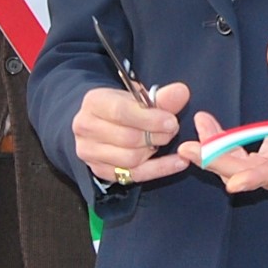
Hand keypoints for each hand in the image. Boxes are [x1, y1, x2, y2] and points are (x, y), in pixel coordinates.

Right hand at [74, 82, 190, 186]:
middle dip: (156, 135)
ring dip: (154, 151)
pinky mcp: (100, 171)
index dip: (149, 118)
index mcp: (94, 103)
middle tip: (172, 129)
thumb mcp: (138, 95)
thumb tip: (181, 93)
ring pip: (130, 159)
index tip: (171, 120)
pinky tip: (178, 162)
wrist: (101, 121)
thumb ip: (160, 96)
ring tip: (165, 140)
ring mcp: (90, 152)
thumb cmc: (122, 106)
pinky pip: (135, 175)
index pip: (120, 112)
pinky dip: (161, 169)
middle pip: (127, 138)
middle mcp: (86, 128)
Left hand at [184, 36, 267, 193]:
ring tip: (199, 126)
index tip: (233, 183)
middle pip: (248, 172)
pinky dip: (220, 150)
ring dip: (215, 154)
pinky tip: (206, 130)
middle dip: (217, 162)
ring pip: (239, 170)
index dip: (254, 176)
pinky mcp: (263, 164)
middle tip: (189, 149)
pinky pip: (237, 163)